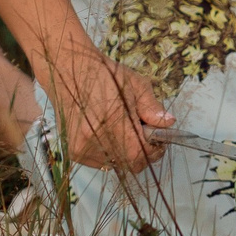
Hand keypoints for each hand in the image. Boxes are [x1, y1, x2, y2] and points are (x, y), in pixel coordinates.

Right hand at [39, 48, 170, 171]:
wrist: (67, 72)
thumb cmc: (104, 74)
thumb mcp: (135, 85)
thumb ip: (152, 108)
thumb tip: (168, 123)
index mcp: (112, 121)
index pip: (140, 154)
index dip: (154, 151)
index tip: (159, 141)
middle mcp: (94, 139)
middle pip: (129, 164)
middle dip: (142, 152)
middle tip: (144, 134)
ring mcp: (81, 148)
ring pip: (116, 164)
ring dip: (125, 153)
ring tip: (123, 129)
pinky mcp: (73, 151)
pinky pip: (100, 162)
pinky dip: (110, 152)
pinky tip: (108, 133)